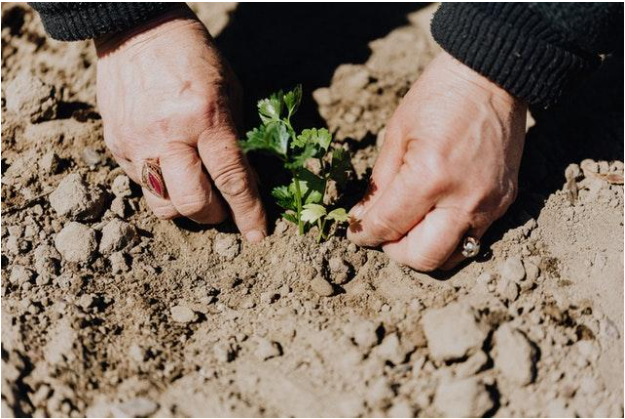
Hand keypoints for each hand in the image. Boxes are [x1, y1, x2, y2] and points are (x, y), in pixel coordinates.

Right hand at [95, 6, 265, 241]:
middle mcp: (168, 135)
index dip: (248, 212)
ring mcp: (136, 143)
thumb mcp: (229, 92)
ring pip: (163, 206)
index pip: (231, 178)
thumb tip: (247, 184)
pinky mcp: (116, 146)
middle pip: (193, 204)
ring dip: (186, 209)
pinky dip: (164, 187)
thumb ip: (237, 140)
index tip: (258, 235)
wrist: (136, 31)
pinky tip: (172, 168)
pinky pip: (142, 186)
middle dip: (215, 216)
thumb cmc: (194, 58)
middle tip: (224, 207)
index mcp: (204, 117)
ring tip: (197, 191)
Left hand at [348, 52, 526, 269]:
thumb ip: (379, 184)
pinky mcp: (504, 202)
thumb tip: (363, 220)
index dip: (364, 234)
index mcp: (429, 177)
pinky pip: (472, 239)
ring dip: (423, 250)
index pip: (388, 226)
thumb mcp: (396, 135)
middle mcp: (463, 199)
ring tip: (410, 227)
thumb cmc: (438, 97)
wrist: (492, 78)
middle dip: (395, 251)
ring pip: (451, 257)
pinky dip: (447, 237)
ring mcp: (489, 204)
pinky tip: (435, 216)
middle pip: (422, 258)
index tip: (357, 232)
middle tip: (384, 233)